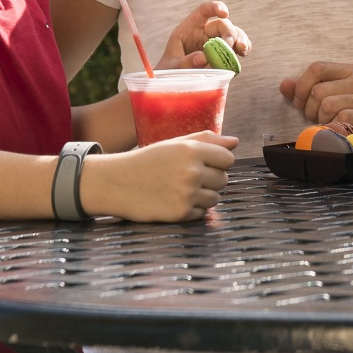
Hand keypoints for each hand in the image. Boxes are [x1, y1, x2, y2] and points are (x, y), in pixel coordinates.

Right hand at [79, 131, 236, 222]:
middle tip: (188, 177)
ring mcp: (187, 193)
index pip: (228, 159)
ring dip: (203, 195)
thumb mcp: (175, 144)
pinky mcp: (181, 213)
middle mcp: (192, 171)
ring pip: (215, 198)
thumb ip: (207, 140)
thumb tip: (235, 142)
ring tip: (181, 189)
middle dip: (211, 179)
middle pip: (224, 179)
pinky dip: (192, 209)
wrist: (116, 183)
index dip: (219, 162)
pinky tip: (174, 200)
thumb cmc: (148, 160)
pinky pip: (202, 213)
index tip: (205, 164)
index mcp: (192, 150)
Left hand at [160, 1, 250, 69]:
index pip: (203, 10)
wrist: (173, 87)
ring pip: (234, 33)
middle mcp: (205, 33)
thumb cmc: (169, 72)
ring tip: (242, 49)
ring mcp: (216, 43)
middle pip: (222, 25)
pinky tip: (244, 53)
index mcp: (189, 29)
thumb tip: (204, 57)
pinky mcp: (224, 54)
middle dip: (229, 33)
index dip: (215, 7)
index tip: (225, 14)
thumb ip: (185, 62)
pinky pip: (237, 46)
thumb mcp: (171, 67)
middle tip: (230, 46)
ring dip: (240, 39)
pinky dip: (243, 48)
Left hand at [278, 63, 352, 127]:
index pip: (317, 68)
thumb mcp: (332, 90)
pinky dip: (333, 126)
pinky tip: (337, 128)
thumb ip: (306, 86)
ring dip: (321, 119)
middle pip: (318, 91)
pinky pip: (341, 118)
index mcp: (348, 70)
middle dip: (309, 109)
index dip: (301, 86)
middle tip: (315, 117)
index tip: (298, 101)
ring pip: (327, 106)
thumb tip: (284, 85)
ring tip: (328, 122)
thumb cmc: (352, 105)